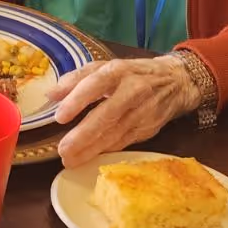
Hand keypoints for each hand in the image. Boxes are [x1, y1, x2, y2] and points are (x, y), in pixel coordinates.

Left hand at [49, 55, 200, 166]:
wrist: (176, 82)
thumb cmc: (132, 73)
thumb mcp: (106, 66)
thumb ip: (77, 78)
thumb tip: (51, 94)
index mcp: (119, 71)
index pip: (96, 84)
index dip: (78, 100)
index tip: (60, 117)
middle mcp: (133, 91)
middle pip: (107, 114)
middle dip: (84, 135)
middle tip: (63, 150)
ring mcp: (143, 112)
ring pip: (115, 133)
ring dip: (91, 149)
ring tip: (70, 160)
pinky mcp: (148, 128)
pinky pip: (123, 142)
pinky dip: (106, 151)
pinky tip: (89, 158)